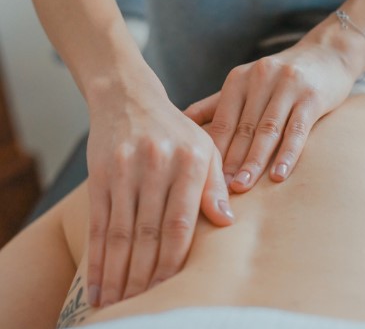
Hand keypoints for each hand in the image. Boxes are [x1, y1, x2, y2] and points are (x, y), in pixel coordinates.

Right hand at [85, 68, 233, 307]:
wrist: (129, 98)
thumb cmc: (175, 130)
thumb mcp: (205, 148)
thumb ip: (215, 185)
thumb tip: (226, 223)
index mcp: (190, 162)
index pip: (181, 223)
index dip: (174, 261)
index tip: (171, 290)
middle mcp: (156, 166)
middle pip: (148, 234)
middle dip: (144, 277)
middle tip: (141, 308)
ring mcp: (125, 170)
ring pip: (120, 233)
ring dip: (118, 274)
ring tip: (116, 304)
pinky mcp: (100, 174)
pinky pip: (98, 223)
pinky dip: (97, 257)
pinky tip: (97, 283)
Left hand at [184, 40, 355, 192]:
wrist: (327, 53)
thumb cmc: (280, 77)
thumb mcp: (246, 83)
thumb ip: (216, 103)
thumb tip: (181, 121)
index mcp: (239, 79)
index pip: (221, 121)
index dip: (213, 151)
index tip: (203, 178)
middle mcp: (260, 79)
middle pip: (242, 128)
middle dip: (230, 161)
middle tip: (219, 190)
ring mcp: (287, 86)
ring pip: (267, 130)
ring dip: (254, 161)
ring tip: (242, 186)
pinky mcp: (312, 96)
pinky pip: (297, 129)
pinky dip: (287, 154)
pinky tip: (278, 175)